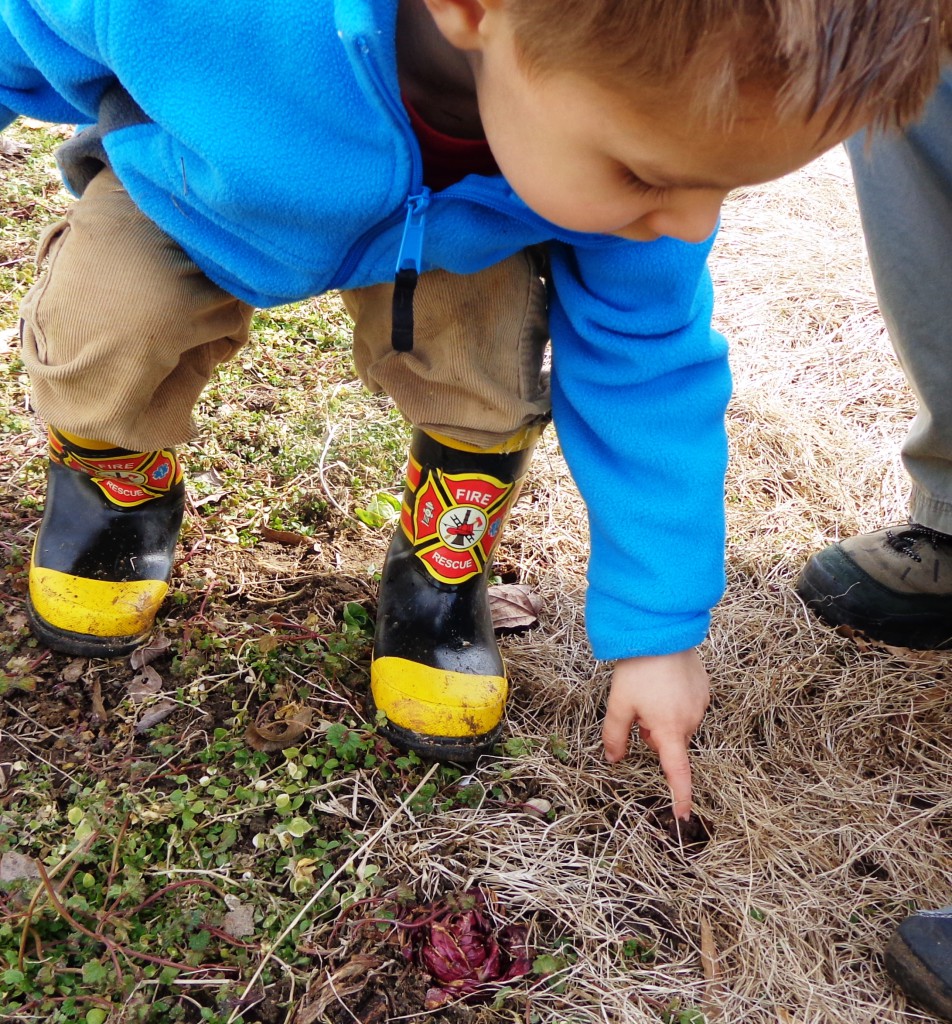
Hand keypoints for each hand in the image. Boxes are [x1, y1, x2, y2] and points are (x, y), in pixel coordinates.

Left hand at [601, 649, 709, 818]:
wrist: (662, 632)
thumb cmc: (638, 670)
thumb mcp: (619, 705)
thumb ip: (615, 737)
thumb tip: (613, 759)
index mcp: (669, 730)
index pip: (677, 771)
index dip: (680, 794)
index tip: (683, 815)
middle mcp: (691, 721)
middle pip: (670, 743)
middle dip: (653, 735)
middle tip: (637, 710)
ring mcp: (701, 704)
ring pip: (679, 725)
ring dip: (664, 719)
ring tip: (650, 690)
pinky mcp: (705, 689)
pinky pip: (688, 707)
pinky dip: (675, 703)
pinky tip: (663, 682)